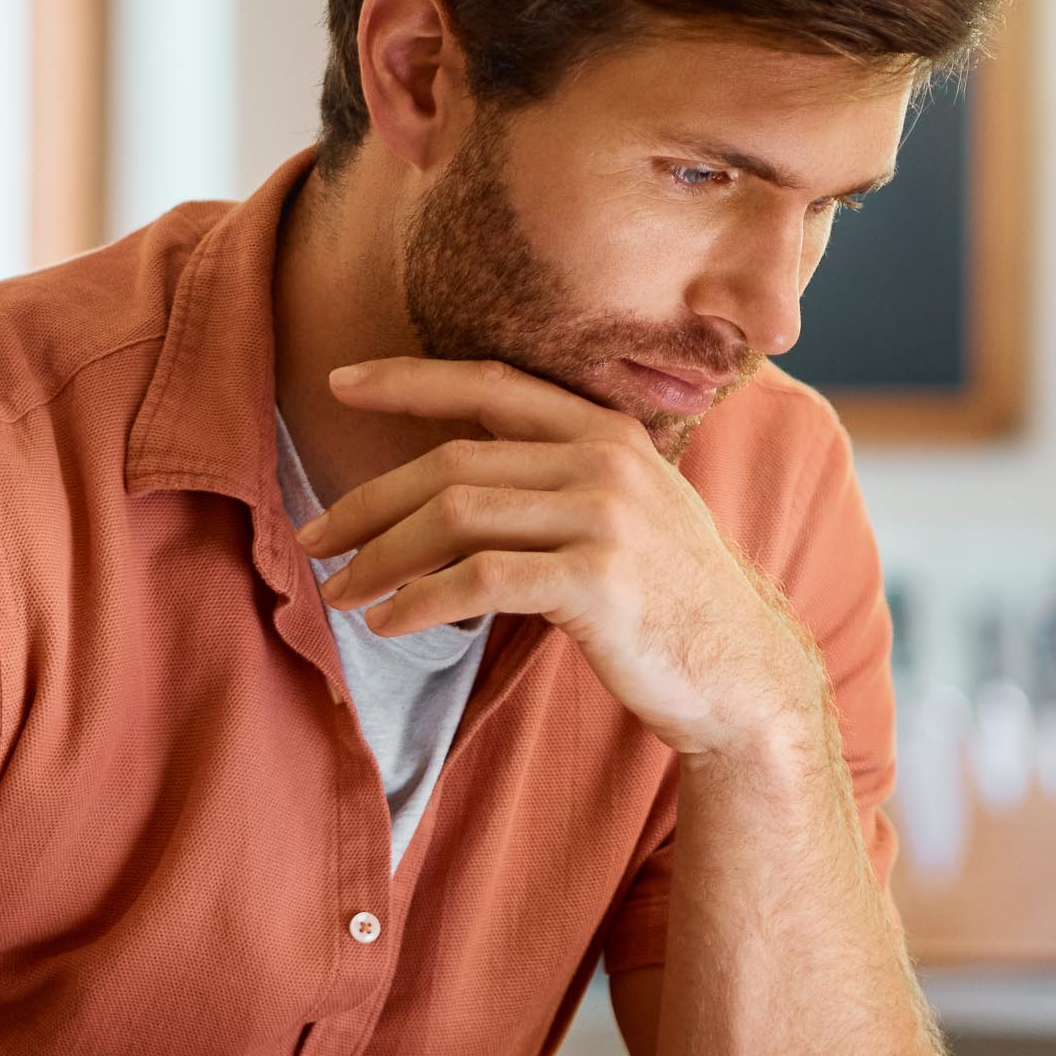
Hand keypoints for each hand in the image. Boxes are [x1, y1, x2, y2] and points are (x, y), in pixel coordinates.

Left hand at [296, 358, 826, 759]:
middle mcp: (607, 461)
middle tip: (313, 539)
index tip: (339, 384)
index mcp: (609, 433)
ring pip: (455, 516)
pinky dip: (420, 601)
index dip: (408, 380)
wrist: (743, 676)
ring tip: (339, 593)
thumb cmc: (670, 604)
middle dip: (367, 502)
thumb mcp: (627, 516)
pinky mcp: (599, 581)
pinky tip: (389, 624)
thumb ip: (559, 480)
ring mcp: (607, 517)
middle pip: (453, 463)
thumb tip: (450, 484)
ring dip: (380, 557)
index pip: (490, 384)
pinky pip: (480, 579)